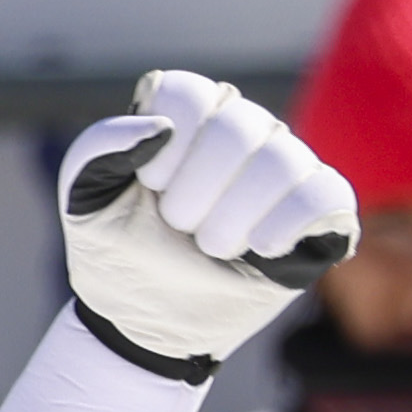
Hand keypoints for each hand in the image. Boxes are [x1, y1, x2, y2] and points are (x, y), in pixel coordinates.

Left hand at [57, 70, 360, 377]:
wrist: (146, 318)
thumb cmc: (116, 247)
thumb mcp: (84, 198)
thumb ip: (100, 147)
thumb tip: (160, 127)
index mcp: (186, 115)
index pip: (189, 94)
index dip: (166, 149)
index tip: (151, 187)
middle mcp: (243, 129)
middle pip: (238, 127)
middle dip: (195, 192)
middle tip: (180, 226)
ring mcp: (286, 168)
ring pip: (283, 162)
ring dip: (234, 217)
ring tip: (212, 246)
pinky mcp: (321, 212)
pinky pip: (327, 195)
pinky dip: (287, 224)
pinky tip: (259, 248)